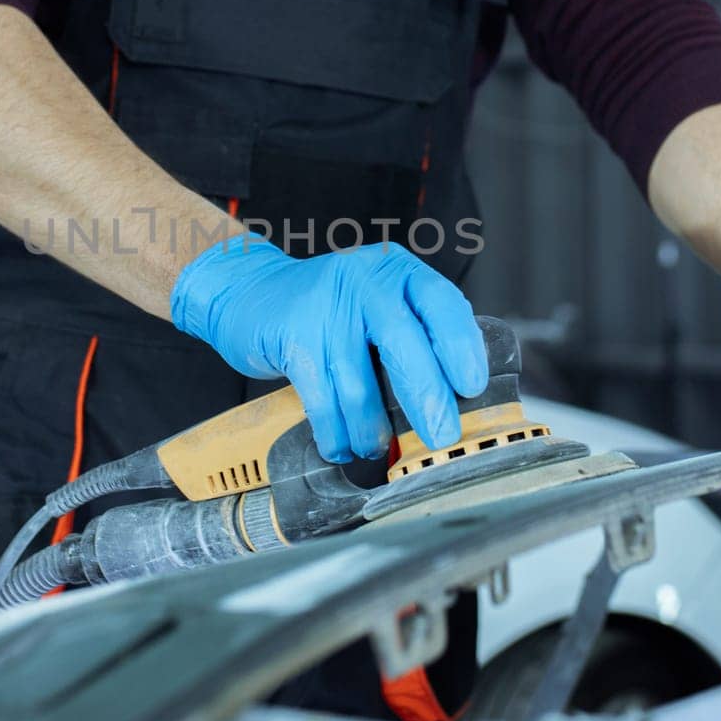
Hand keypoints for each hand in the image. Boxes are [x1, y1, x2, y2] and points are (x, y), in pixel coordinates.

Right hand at [171, 235, 487, 462]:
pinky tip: (341, 445)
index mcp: (395, 272)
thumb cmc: (325, 308)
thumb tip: (454, 400)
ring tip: (375, 449)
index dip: (461, 347)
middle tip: (441, 436)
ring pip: (360, 385)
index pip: (442, 303)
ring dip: (371, 429)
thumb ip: (411, 335)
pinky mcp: (292, 337)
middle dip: (427, 398)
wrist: (248, 291)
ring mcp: (325, 308)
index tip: (472, 387)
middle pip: (405, 345)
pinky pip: (322, 400)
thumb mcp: (374, 303)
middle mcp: (364, 282)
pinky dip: (335, 433)